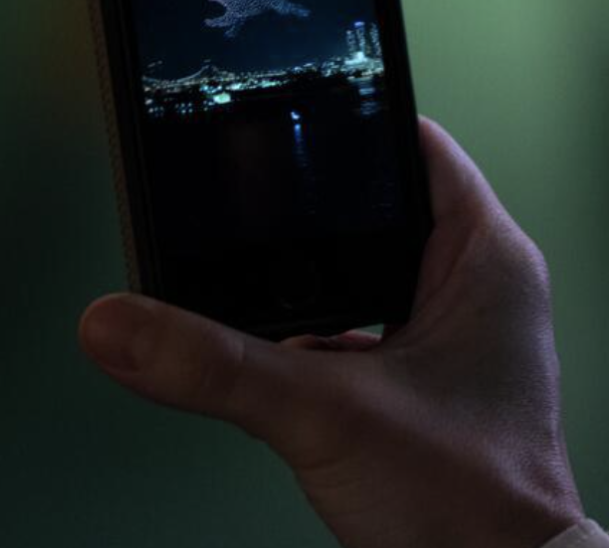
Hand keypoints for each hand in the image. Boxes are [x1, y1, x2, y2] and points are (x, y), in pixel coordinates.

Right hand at [77, 118, 584, 547]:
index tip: (288, 106)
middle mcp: (480, 286)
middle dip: (312, 208)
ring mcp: (456, 335)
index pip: (416, 147)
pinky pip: (365, 328)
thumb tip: (120, 322)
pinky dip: (320, 334)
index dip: (351, 121)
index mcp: (488, 258)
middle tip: (243, 193)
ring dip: (310, 280)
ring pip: (367, 272)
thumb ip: (217, 367)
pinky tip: (273, 350)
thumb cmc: (470, 503)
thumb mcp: (327, 417)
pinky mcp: (429, 381)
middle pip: (380, 208)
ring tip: (246, 270)